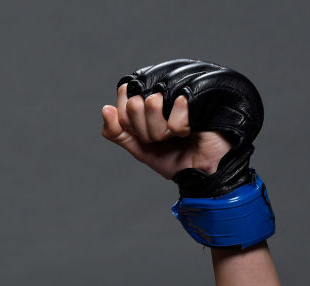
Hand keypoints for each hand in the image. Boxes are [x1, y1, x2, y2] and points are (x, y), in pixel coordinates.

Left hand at [101, 87, 229, 179]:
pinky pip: (175, 107)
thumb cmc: (175, 158)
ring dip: (162, 130)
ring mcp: (179, 91)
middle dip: (146, 131)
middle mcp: (161, 92)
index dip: (127, 122)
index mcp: (146, 101)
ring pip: (151, 103)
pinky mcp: (200, 94)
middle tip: (164, 138)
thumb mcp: (139, 148)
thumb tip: (105, 109)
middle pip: (134, 104)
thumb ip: (118, 132)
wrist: (204, 171)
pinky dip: (180, 125)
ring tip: (178, 134)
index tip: (143, 136)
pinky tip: (192, 127)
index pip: (122, 101)